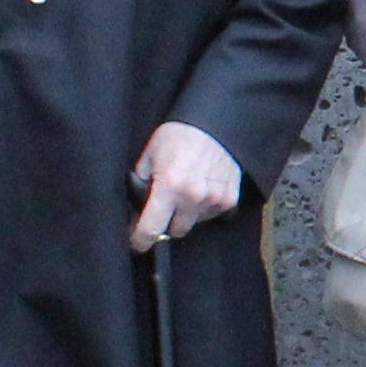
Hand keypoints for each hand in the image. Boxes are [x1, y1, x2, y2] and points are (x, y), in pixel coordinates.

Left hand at [131, 120, 244, 248]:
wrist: (214, 122)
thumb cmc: (179, 135)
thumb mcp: (150, 155)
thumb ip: (141, 182)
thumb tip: (136, 206)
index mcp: (169, 187)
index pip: (151, 228)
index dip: (139, 240)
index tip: (136, 244)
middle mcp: (193, 197)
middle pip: (175, 230)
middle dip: (167, 222)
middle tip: (166, 206)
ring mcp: (214, 199)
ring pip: (195, 222)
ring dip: (188, 213)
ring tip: (187, 190)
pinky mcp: (230, 199)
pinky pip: (213, 214)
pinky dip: (206, 207)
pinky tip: (203, 188)